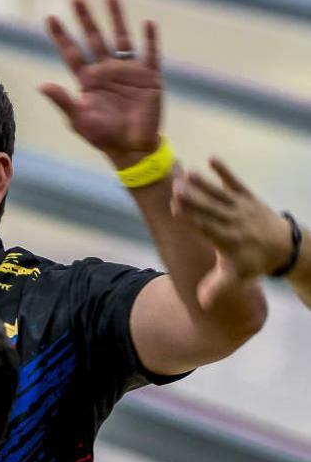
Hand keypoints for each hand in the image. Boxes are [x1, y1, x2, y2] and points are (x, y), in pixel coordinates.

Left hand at [42, 0, 161, 168]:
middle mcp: (105, 71)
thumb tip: (41, 85)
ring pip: (120, 38)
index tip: (50, 17)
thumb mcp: (78, 118)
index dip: (61, 36)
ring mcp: (127, 71)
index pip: (71, 52)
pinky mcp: (149, 76)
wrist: (131, 147)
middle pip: (93, 38)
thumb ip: (62, 100)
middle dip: (85, 19)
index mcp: (87, 80)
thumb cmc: (102, 135)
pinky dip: (149, 39)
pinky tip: (147, 22)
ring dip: (116, 18)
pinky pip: (150, 53)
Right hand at [172, 157, 289, 309]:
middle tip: (175, 188)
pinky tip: (211, 158)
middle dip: (194, 198)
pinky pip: (235, 182)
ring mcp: (241, 207)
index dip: (192, 217)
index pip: (206, 227)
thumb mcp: (236, 277)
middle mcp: (234, 222)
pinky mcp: (247, 197)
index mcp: (227, 240)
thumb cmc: (253, 262)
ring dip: (204, 183)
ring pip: (219, 194)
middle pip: (211, 208)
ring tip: (187, 174)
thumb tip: (200, 302)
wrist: (284, 246)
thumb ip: (217, 287)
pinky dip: (224, 171)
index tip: (176, 208)